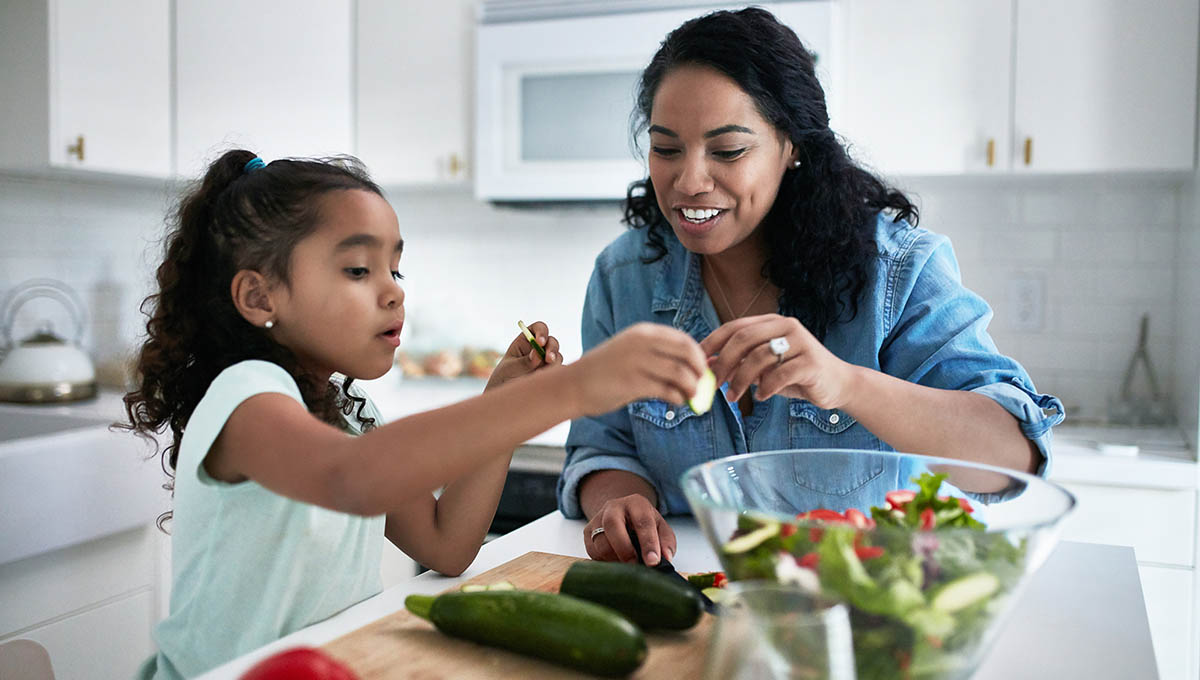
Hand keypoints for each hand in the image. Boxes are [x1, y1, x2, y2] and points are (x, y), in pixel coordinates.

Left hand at [485, 320, 561, 389]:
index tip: (540, 342)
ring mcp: (546, 361)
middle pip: (552, 341)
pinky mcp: (551, 373)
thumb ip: (524, 361)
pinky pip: (559, 371)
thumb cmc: (504, 377)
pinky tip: (546, 380)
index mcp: (526, 340)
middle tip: (548, 359)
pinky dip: (555, 374)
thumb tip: (537, 353)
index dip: (541, 332)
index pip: (538, 328)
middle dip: (552, 349)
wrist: (506, 395)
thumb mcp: (510, 368)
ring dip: (554, 362)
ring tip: (543, 373)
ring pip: (557, 356)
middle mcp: (539, 348)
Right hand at [568, 322, 707, 415]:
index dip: (698, 355)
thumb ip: (656, 355)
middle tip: (702, 383)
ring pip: (680, 373)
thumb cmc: (605, 371)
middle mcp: (642, 343)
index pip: (683, 339)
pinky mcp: (633, 383)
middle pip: (687, 353)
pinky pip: (667, 390)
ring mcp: (637, 362)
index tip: (702, 369)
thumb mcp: (630, 351)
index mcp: (643, 332)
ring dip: (692, 387)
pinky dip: (678, 398)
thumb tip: (690, 368)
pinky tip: (677, 402)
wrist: (574, 385)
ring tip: (691, 397)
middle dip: (700, 370)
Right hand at [583, 494, 676, 565]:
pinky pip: (592, 552)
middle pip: (613, 526)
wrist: (622, 514)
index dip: (648, 543)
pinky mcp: (587, 532)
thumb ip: (666, 542)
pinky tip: (616, 562)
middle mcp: (614, 507)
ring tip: (628, 566)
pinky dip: (605, 562)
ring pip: (600, 543)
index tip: (653, 562)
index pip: (642, 522)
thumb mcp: (660, 528)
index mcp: (636, 503)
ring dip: (615, 559)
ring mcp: (597, 518)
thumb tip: (665, 558)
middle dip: (625, 550)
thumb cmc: (644, 523)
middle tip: (635, 566)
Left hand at [701, 314, 858, 408]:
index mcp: (772, 322)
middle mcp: (786, 326)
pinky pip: (780, 375)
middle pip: (744, 339)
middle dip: (723, 362)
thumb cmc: (795, 375)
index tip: (698, 360)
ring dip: (740, 380)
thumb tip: (707, 366)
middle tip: (712, 383)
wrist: (837, 384)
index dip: (713, 342)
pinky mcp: (812, 362)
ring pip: (759, 357)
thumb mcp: (764, 368)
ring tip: (733, 397)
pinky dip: (765, 388)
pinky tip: (760, 397)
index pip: (735, 327)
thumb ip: (740, 363)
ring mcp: (801, 342)